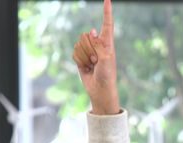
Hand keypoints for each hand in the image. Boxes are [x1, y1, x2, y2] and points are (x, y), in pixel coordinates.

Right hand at [71, 0, 119, 114]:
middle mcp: (98, 44)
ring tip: (93, 65)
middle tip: (96, 61)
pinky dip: (79, 61)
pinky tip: (86, 67)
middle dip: (89, 49)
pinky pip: (74, 53)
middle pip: (86, 36)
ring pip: (79, 44)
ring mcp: (89, 50)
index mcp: (108, 43)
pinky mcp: (80, 56)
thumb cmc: (107, 75)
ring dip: (84, 56)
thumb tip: (92, 31)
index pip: (107, 24)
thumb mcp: (106, 59)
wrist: (99, 90)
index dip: (107, 12)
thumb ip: (99, 44)